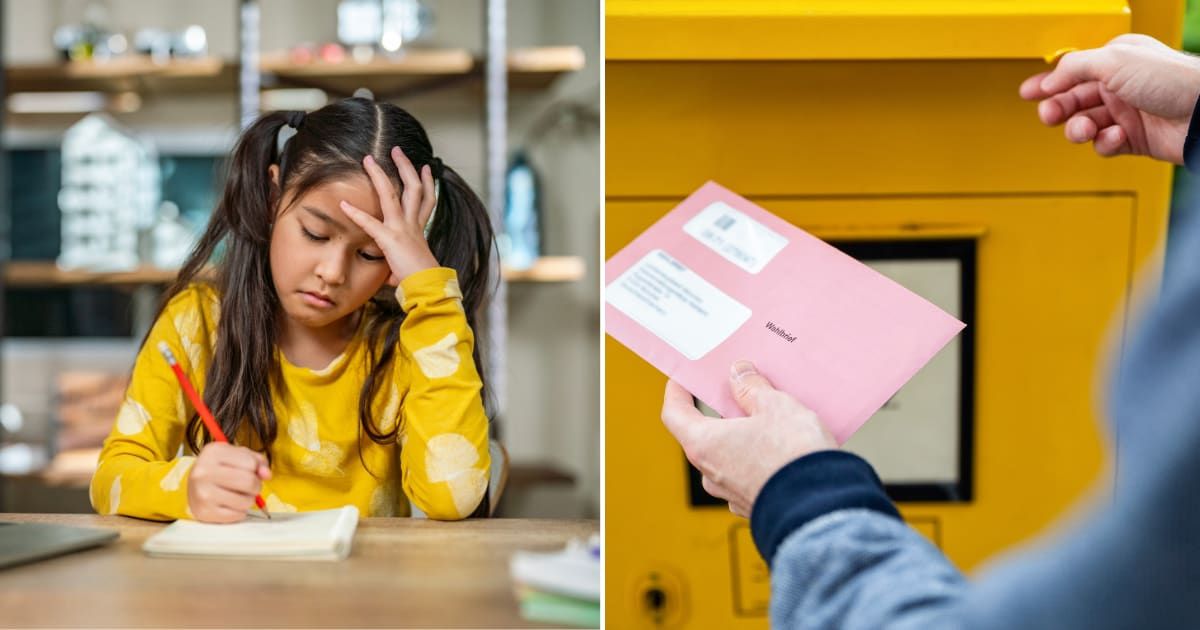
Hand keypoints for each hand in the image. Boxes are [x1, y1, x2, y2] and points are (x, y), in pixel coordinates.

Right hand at [187, 442, 271, 522]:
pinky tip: (229, 504)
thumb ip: (257, 461)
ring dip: (248, 499)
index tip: (248, 470)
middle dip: (255, 485)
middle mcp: (204, 472)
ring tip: (237, 494)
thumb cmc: (218, 469)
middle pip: (249, 482)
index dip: (255, 468)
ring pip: (246, 501)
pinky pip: (237, 515)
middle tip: (248, 485)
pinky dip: (239, 511)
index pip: (250, 463)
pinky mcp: (204, 512)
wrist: (193, 486)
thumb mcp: (237, 455)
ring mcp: (203, 493)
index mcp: (213, 453)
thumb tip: (266, 474)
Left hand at [340, 146, 438, 284]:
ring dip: (379, 175)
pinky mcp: (390, 239)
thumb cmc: (421, 281)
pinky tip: (343, 205)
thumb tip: (393, 278)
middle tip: (397, 150)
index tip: (425, 168)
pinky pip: (370, 223)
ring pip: (392, 195)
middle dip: (405, 167)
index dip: (428, 183)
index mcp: (420, 230)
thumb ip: (400, 268)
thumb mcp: (413, 268)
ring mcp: (402, 229)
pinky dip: (356, 214)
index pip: (427, 201)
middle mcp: (413, 225)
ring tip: (369, 160)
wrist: (427, 287)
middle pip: (413, 188)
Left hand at [660, 360, 837, 516]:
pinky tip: (781, 447)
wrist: (822, 508)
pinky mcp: (754, 506)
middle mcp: (711, 473)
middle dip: (719, 413)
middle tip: (736, 391)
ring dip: (742, 437)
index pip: (674, 414)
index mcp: (704, 445)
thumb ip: (752, 388)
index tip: (683, 379)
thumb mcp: (774, 407)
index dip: (676, 393)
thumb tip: (739, 374)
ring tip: (768, 418)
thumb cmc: (792, 456)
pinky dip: (758, 458)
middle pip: (704, 434)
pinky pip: (749, 474)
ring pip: (728, 456)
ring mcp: (731, 493)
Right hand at [1019, 34, 1199, 163]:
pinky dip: (1104, 143)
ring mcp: (1126, 114)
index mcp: (1116, 62)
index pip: (1073, 71)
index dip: (1048, 82)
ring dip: (1079, 129)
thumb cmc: (1172, 80)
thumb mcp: (1114, 61)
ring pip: (1084, 125)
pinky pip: (1104, 145)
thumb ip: (1074, 67)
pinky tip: (1114, 137)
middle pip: (1073, 100)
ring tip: (1085, 129)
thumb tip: (1049, 79)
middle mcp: (1120, 87)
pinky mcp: (1133, 139)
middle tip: (1051, 115)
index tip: (1029, 93)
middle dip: (1058, 109)